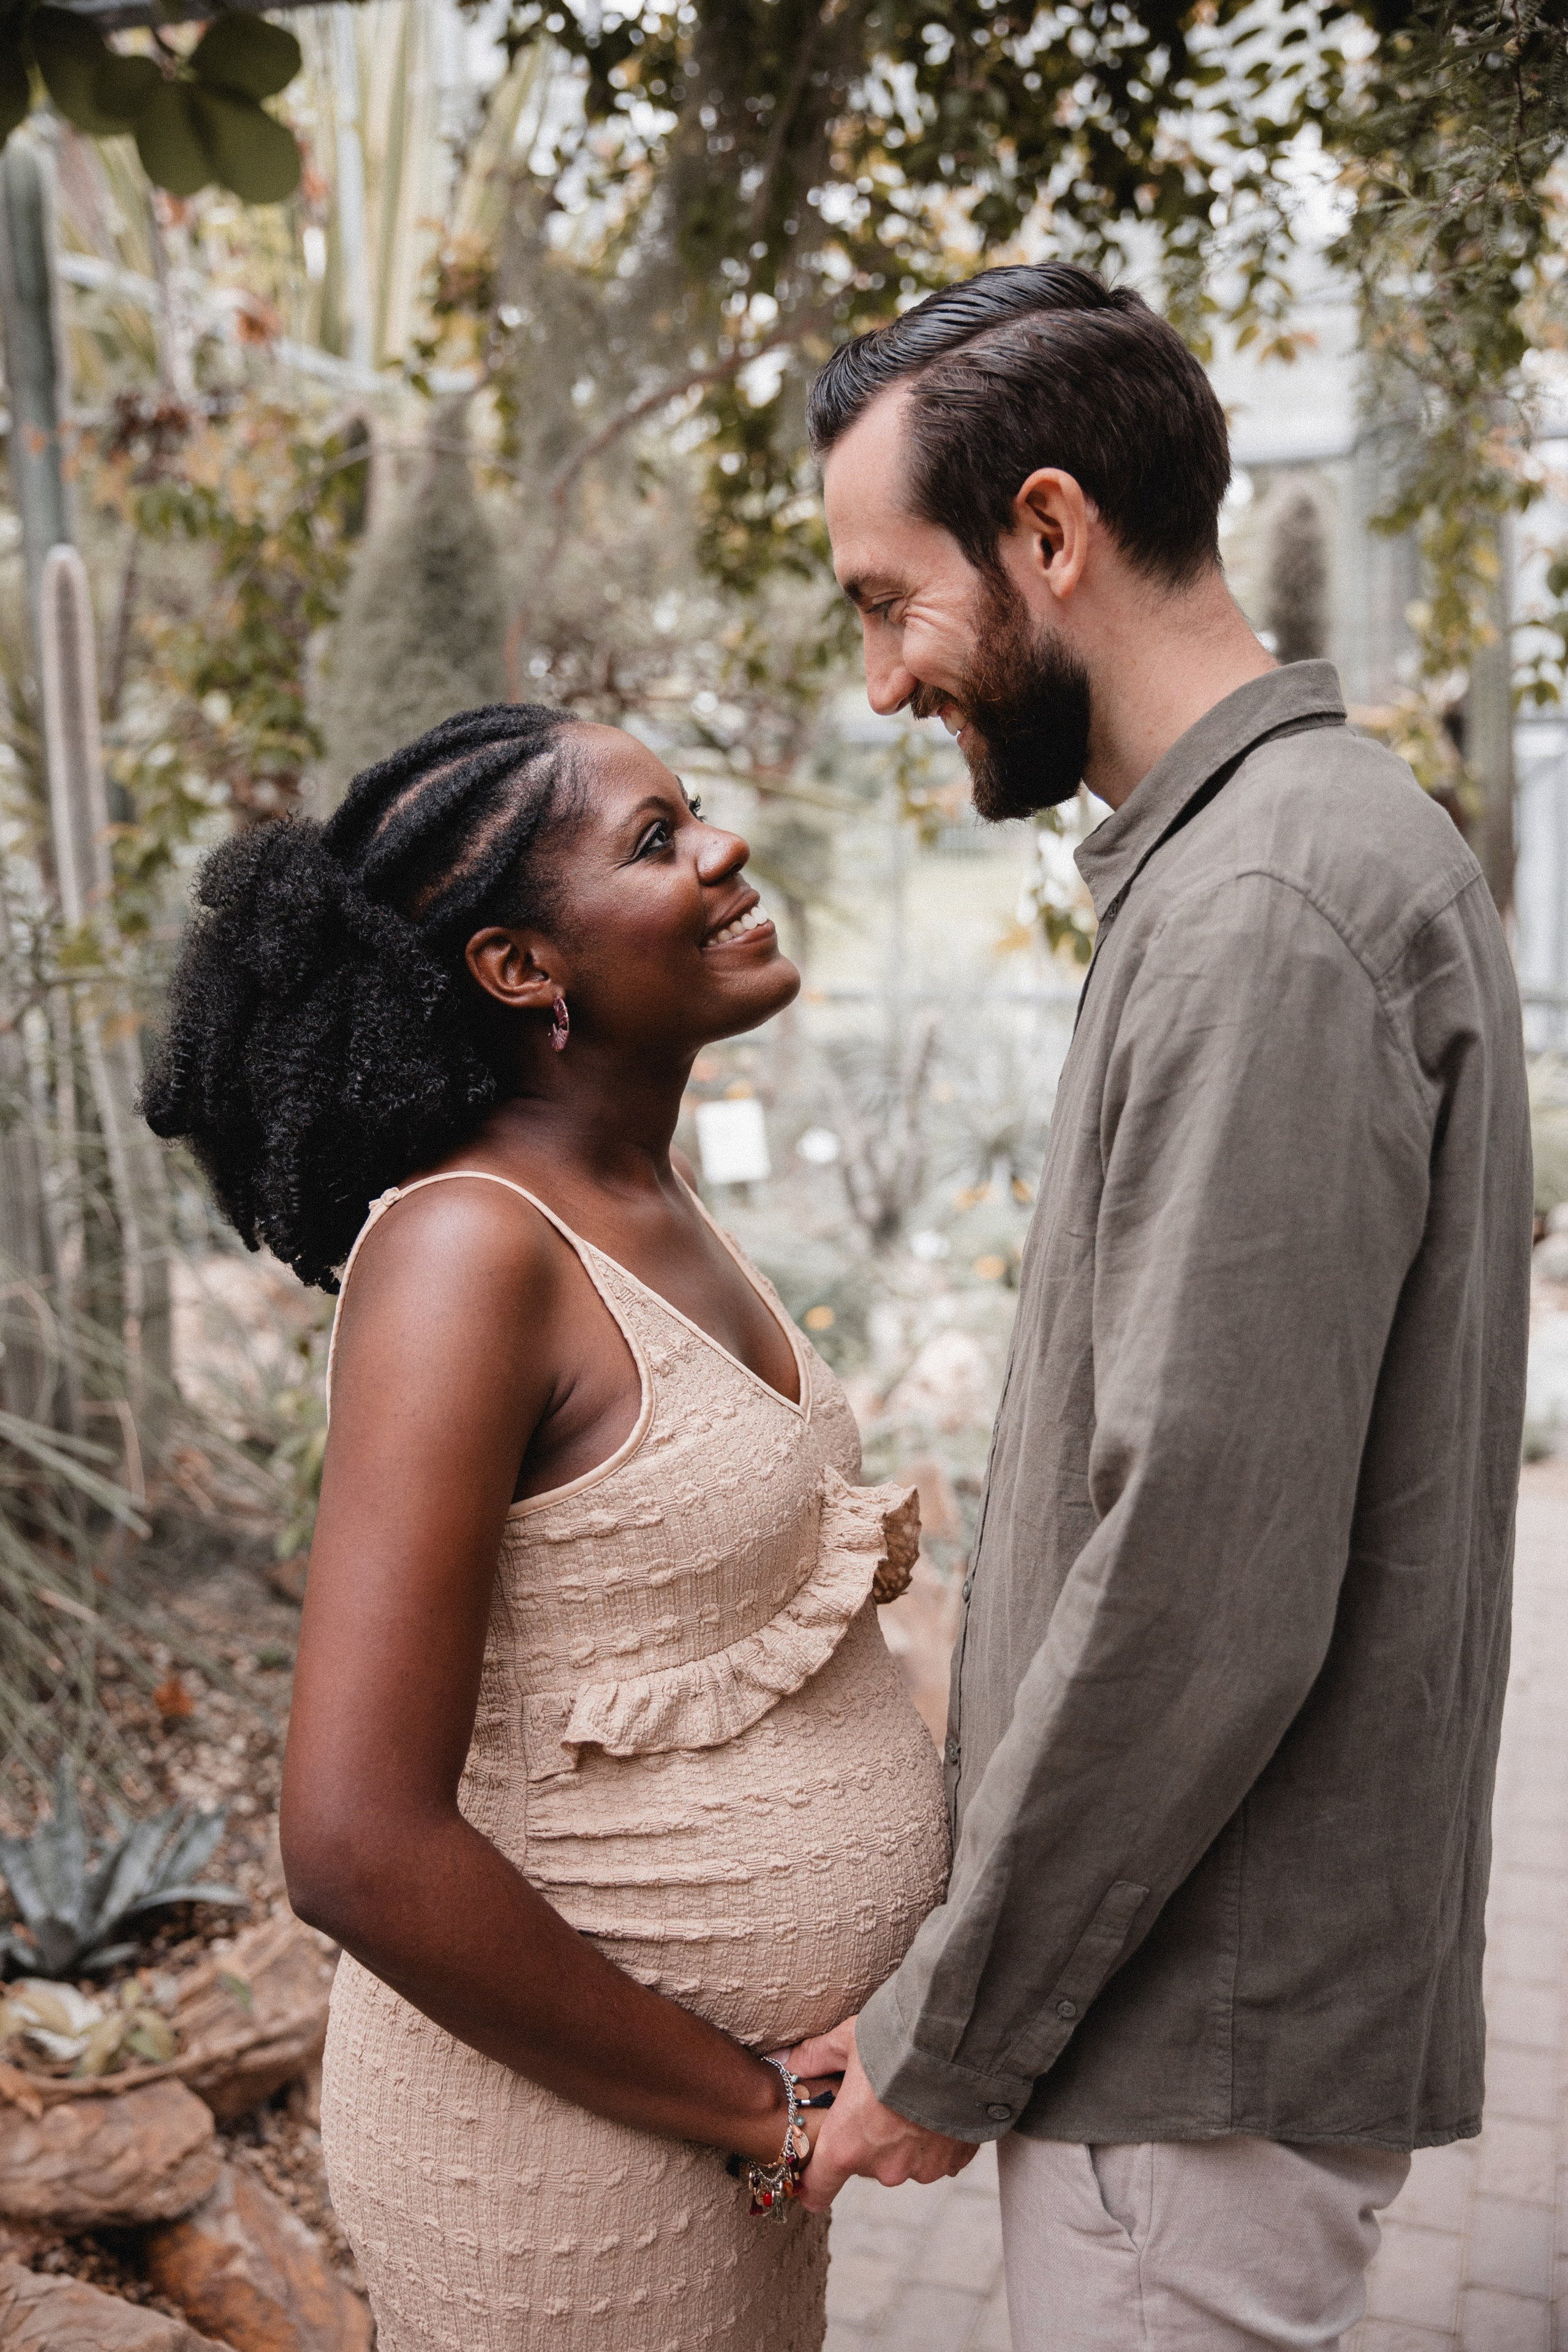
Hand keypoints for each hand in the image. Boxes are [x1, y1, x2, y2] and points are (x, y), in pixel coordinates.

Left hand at [781, 2016, 978, 2213]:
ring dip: (902, 2137)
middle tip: (874, 2100)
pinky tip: (936, 2104)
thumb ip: (815, 2057)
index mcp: (847, 2145)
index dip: (812, 2184)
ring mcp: (920, 2168)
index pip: (818, 2189)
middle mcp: (882, 2167)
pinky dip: (933, 2136)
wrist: (961, 2043)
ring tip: (910, 2095)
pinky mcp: (953, 2162)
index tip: (811, 2177)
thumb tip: (784, 2060)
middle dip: (865, 2137)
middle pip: (863, 2163)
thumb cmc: (896, 2040)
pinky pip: (935, 2155)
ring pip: (901, 2159)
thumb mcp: (847, 2040)